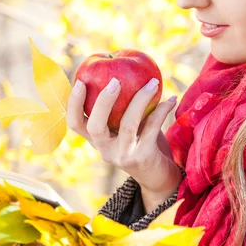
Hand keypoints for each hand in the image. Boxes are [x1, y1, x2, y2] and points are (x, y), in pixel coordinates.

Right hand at [67, 77, 182, 199]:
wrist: (160, 177)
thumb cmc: (143, 143)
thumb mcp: (128, 126)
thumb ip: (122, 106)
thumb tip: (123, 69)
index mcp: (97, 140)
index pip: (75, 124)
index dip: (73, 103)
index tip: (80, 81)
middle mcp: (105, 150)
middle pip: (95, 126)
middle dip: (103, 101)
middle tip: (116, 80)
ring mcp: (123, 156)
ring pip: (127, 125)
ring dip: (140, 99)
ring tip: (153, 82)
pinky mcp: (142, 158)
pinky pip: (151, 128)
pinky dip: (162, 111)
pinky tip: (171, 99)